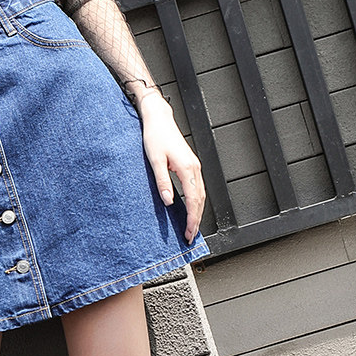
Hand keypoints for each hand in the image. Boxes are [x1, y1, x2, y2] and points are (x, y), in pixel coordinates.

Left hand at [137, 91, 204, 244]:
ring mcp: (194, 166)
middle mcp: (194, 167)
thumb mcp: (154, 160)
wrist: (158, 119)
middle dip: (197, 220)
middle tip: (191, 236)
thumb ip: (162, 181)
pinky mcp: (190, 165)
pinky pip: (197, 188)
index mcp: (187, 168)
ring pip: (201, 194)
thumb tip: (168, 201)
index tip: (189, 233)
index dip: (192, 219)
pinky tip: (191, 209)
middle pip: (201, 200)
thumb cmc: (155, 136)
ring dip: (198, 212)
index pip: (194, 200)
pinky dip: (196, 202)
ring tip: (192, 227)